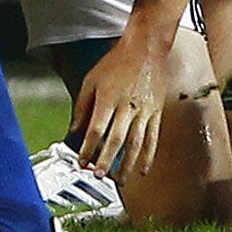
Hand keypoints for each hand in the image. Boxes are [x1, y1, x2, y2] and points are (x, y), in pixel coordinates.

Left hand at [72, 32, 164, 180]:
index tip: (82, 161)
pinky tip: (143, 169)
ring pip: (137, 144)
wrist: (145, 51)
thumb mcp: (90, 80)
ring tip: (121, 180)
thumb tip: (74, 130)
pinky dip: (149, 156)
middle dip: (107, 160)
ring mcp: (144, 112)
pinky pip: (153, 139)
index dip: (88, 148)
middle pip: (116, 140)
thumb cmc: (115, 64)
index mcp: (107, 98)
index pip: (96, 129)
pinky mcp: (157, 114)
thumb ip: (82, 107)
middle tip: (99, 176)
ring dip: (128, 165)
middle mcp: (127, 107)